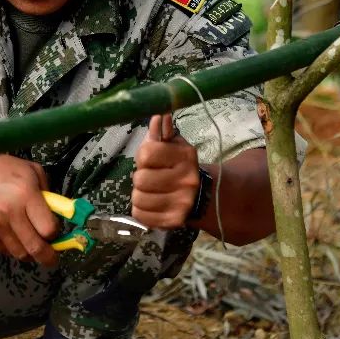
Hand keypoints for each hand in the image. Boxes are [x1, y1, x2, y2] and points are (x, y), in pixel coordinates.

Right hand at [0, 154, 60, 266]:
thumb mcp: (30, 170)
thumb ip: (48, 193)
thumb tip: (59, 215)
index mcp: (26, 194)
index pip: (49, 229)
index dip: (55, 233)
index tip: (55, 232)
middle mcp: (11, 213)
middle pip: (37, 248)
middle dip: (49, 257)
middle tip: (52, 257)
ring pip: (21, 254)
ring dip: (30, 253)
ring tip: (32, 244)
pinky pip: (5, 251)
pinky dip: (13, 248)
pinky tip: (14, 236)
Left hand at [131, 114, 200, 228]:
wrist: (202, 195)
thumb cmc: (180, 165)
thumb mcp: (173, 145)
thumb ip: (161, 132)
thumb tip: (158, 116)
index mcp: (185, 157)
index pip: (147, 153)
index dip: (142, 157)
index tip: (149, 160)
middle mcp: (186, 180)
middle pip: (140, 179)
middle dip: (140, 177)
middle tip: (150, 177)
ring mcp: (181, 203)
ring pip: (138, 198)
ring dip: (139, 194)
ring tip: (150, 191)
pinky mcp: (174, 221)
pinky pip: (140, 214)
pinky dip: (140, 209)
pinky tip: (151, 203)